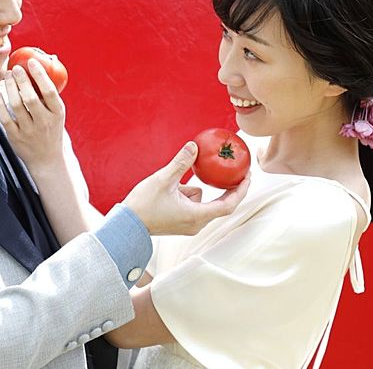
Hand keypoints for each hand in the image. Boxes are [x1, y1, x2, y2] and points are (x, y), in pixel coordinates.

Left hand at [0, 58, 66, 166]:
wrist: (47, 160)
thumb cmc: (51, 130)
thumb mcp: (57, 114)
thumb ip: (49, 95)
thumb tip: (42, 66)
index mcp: (57, 114)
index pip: (50, 92)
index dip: (40, 75)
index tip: (32, 62)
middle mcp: (44, 123)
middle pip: (31, 97)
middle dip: (21, 80)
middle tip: (15, 68)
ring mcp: (29, 131)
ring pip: (16, 106)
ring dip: (10, 88)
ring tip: (7, 77)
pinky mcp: (16, 138)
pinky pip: (5, 117)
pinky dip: (0, 103)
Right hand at [123, 142, 248, 235]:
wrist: (125, 225)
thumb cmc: (143, 205)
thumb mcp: (163, 180)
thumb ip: (181, 163)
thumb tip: (194, 146)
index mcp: (196, 216)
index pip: (229, 205)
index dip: (241, 190)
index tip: (247, 175)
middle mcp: (196, 224)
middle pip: (218, 204)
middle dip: (224, 187)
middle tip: (233, 170)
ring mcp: (188, 226)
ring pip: (201, 202)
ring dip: (194, 190)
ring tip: (173, 185)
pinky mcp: (180, 224)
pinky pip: (191, 205)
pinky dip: (186, 195)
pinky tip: (169, 191)